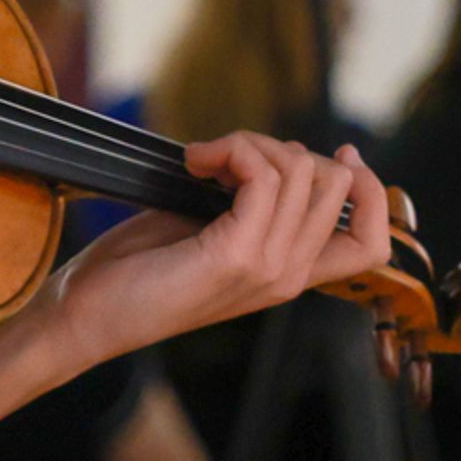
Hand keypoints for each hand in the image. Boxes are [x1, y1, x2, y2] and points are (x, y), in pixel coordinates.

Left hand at [42, 138, 393, 369]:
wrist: (85, 315)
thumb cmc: (136, 271)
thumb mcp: (207, 230)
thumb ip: (250, 202)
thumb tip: (271, 154)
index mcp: (288, 274)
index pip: (374, 241)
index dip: (370, 188)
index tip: (338, 152)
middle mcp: (287, 276)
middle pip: (335, 183)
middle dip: (284, 147)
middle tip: (226, 157)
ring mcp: (266, 268)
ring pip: (300, 171)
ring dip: (248, 144)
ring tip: (203, 160)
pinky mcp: (233, 256)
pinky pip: (262, 178)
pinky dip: (230, 151)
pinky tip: (194, 163)